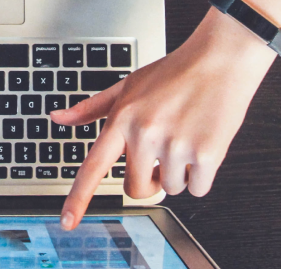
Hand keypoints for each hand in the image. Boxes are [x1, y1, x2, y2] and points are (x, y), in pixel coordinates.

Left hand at [54, 9, 277, 229]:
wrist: (221, 58)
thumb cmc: (175, 72)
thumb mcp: (128, 85)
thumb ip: (92, 108)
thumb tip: (58, 118)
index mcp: (123, 119)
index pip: (94, 167)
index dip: (78, 198)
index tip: (68, 222)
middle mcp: (146, 134)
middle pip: (136, 189)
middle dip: (149, 181)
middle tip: (161, 157)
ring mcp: (176, 145)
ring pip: (171, 189)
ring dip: (179, 173)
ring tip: (186, 138)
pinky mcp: (207, 154)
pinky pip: (197, 188)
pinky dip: (202, 175)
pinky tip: (203, 144)